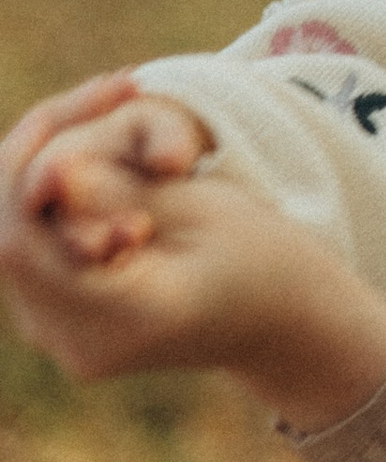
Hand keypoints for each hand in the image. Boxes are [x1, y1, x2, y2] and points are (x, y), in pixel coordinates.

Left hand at [1, 82, 385, 426]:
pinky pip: (32, 262)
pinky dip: (49, 214)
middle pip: (10, 246)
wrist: (282, 321)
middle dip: (26, 172)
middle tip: (68, 115)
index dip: (23, 174)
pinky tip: (85, 178)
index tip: (55, 118)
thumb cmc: (260, 256)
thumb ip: (119, 190)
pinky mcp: (65, 333)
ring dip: (36, 189)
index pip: (23, 244)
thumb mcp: (204, 208)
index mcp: (126, 318)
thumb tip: (45, 172)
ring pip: (14, 251)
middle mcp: (82, 346)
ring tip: (89, 135)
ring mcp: (68, 346)